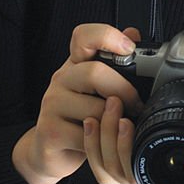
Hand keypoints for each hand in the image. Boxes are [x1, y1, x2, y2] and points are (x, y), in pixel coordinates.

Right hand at [12, 23, 142, 183]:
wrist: (47, 150)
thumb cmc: (78, 117)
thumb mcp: (97, 89)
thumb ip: (115, 63)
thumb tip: (133, 33)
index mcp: (75, 65)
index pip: (83, 37)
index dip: (106, 36)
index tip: (129, 47)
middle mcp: (61, 80)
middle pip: (94, 72)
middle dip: (124, 90)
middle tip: (137, 105)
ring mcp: (52, 106)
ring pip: (95, 109)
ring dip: (116, 121)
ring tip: (121, 127)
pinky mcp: (51, 132)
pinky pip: (88, 135)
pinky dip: (104, 142)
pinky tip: (105, 142)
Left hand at [83, 87, 183, 183]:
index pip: (133, 176)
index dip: (125, 148)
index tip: (128, 121)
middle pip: (112, 168)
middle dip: (109, 133)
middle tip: (115, 104)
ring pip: (103, 169)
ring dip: (98, 138)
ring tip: (104, 109)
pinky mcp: (124, 181)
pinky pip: (101, 169)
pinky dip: (92, 148)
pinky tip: (93, 124)